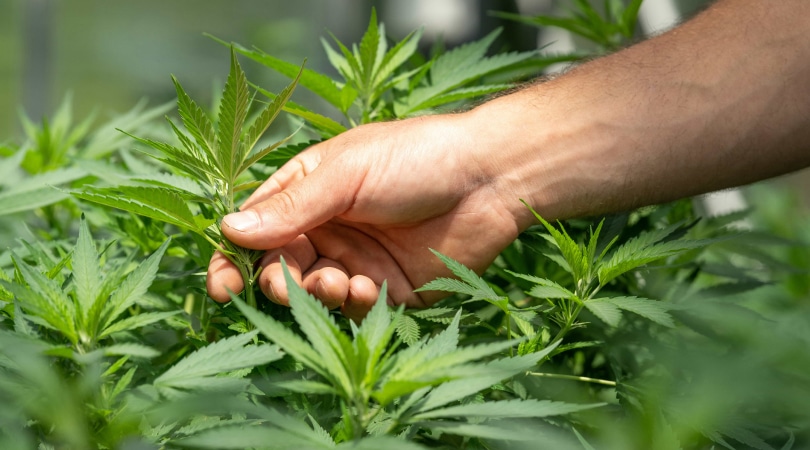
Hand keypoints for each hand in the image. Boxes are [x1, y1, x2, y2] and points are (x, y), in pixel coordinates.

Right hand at [206, 113, 524, 320]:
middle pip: (279, 268)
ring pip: (313, 293)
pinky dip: (351, 304)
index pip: (256, 229)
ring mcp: (358, 261)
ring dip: (315, 293)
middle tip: (286, 283)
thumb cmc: (416, 158)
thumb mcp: (347, 174)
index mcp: (310, 193)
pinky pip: (354, 309)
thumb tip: (228, 229)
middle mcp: (328, 229)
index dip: (234, 257)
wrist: (489, 179)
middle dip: (277, 281)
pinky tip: (367, 287)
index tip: (222, 285)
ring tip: (338, 281)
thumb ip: (291, 207)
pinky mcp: (389, 291)